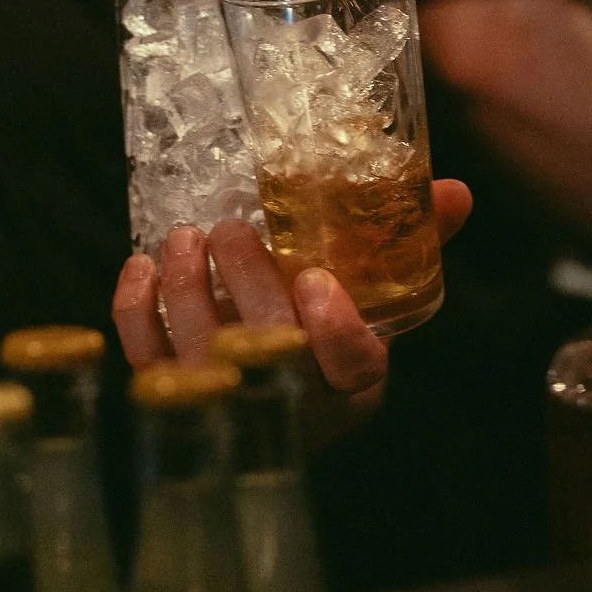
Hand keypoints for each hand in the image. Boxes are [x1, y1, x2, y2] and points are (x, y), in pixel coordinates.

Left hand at [111, 180, 471, 443]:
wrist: (268, 393)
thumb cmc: (326, 333)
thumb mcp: (378, 297)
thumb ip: (414, 243)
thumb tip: (457, 190)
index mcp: (350, 380)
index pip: (352, 368)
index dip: (336, 331)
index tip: (316, 281)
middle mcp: (287, 398)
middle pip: (266, 350)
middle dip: (245, 284)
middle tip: (230, 229)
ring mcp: (223, 400)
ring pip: (197, 353)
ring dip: (186, 286)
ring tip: (185, 235)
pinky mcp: (167, 392)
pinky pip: (142, 354)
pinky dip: (135, 307)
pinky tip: (142, 265)